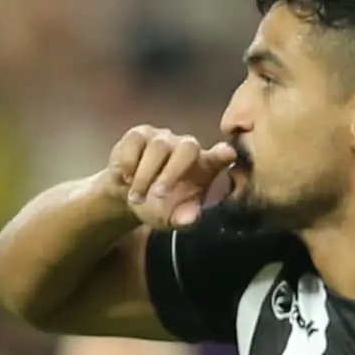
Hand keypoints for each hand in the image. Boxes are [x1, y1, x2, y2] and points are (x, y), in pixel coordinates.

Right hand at [106, 125, 239, 228]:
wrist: (129, 196)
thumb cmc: (160, 205)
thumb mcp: (174, 218)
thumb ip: (185, 219)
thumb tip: (191, 218)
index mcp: (205, 166)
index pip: (221, 155)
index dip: (223, 153)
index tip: (227, 155)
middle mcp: (187, 147)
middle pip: (188, 148)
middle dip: (172, 171)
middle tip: (158, 195)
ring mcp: (163, 138)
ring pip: (158, 147)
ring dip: (145, 175)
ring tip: (137, 197)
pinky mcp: (140, 135)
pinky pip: (136, 142)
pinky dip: (130, 163)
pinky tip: (127, 178)